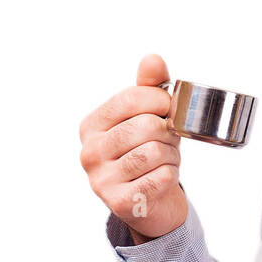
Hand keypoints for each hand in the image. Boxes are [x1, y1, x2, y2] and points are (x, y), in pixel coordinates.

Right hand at [79, 54, 185, 244]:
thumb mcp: (147, 115)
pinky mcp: (120, 202)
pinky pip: (162, 177)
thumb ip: (149, 87)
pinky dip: (172, 174)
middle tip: (168, 140)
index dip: (160, 100)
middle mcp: (90, 152)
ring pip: (155, 152)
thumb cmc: (147, 152)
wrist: (151, 202)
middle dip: (168, 132)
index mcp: (91, 126)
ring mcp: (101, 180)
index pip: (130, 98)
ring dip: (171, 154)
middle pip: (145, 125)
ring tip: (164, 159)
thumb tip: (152, 59)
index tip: (168, 109)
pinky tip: (162, 177)